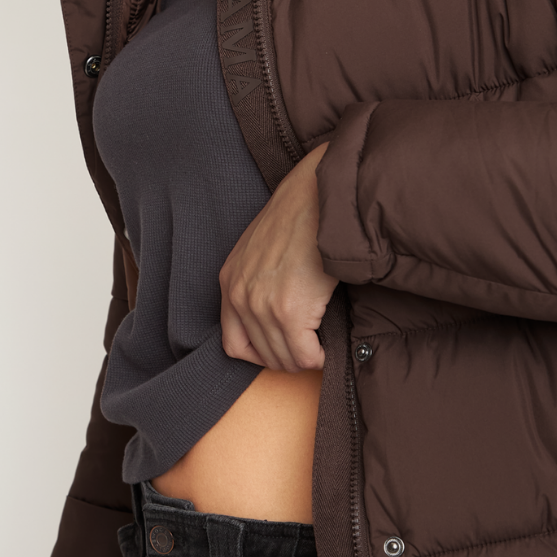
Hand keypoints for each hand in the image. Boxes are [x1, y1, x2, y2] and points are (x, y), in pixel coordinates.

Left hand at [220, 143, 336, 370]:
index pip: (234, 344)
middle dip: (289, 358)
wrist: (318, 196)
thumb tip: (277, 315)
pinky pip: (305, 356)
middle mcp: (240, 297)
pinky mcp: (290, 311)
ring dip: (306, 358)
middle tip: (310, 348)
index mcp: (229, 282)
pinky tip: (327, 347)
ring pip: (285, 360)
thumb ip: (258, 281)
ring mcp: (263, 306)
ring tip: (320, 346)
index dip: (261, 354)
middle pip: (264, 356)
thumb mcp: (261, 249)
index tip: (283, 348)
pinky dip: (319, 358)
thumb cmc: (298, 215)